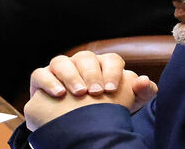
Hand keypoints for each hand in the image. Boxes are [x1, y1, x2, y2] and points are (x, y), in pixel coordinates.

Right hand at [24, 69, 151, 130]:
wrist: (79, 126)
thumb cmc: (106, 110)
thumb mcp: (127, 103)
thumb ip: (141, 92)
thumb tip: (144, 81)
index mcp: (103, 65)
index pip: (111, 59)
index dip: (112, 71)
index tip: (111, 90)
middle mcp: (81, 63)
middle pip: (85, 57)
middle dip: (91, 74)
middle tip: (96, 93)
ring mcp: (60, 70)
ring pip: (61, 61)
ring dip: (71, 75)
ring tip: (78, 93)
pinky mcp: (41, 79)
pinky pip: (40, 74)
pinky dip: (49, 81)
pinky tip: (59, 94)